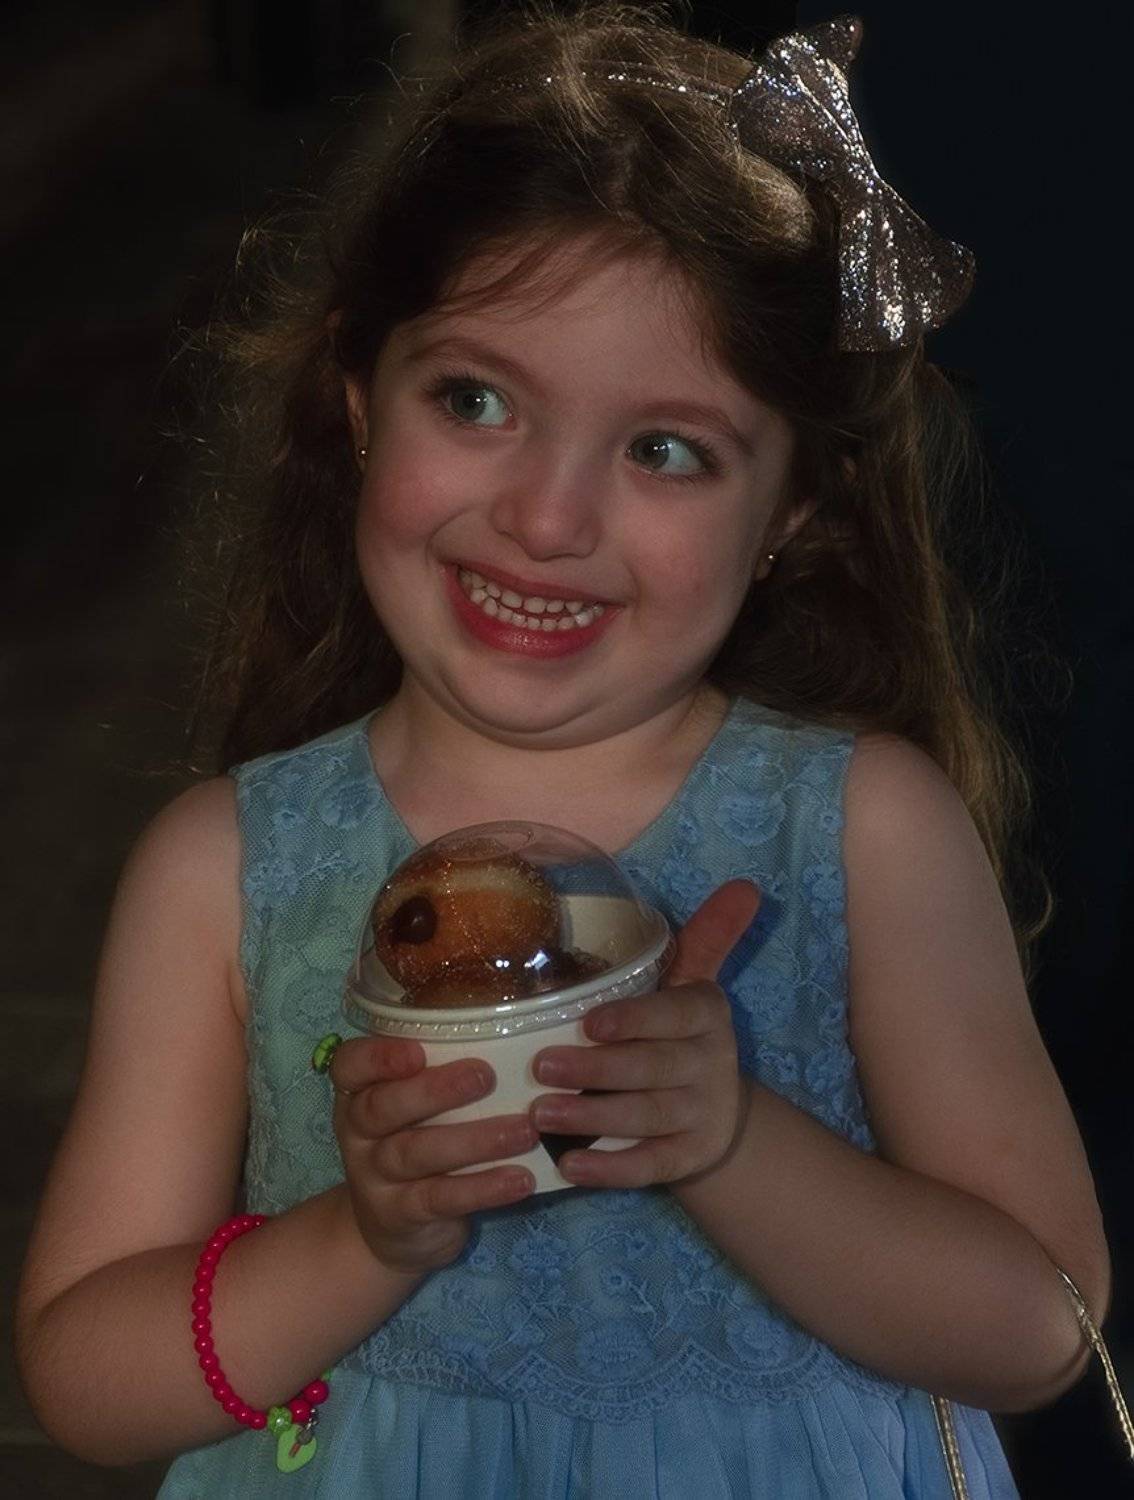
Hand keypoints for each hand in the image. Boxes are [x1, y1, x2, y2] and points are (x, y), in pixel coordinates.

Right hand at [330, 1037, 536, 1273]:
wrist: (393, 1231)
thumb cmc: (416, 1141)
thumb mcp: (415, 1108)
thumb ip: (441, 1072)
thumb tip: (513, 1037)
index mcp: (359, 1093)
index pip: (350, 1065)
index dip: (379, 1056)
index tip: (419, 1051)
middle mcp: (358, 1133)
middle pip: (382, 1107)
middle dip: (434, 1090)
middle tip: (485, 1076)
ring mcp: (374, 1177)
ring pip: (416, 1153)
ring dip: (474, 1140)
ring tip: (523, 1131)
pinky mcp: (399, 1216)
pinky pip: (440, 1199)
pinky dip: (482, 1188)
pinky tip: (519, 1179)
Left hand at [529, 880, 759, 1188]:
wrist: (716, 1110)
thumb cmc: (680, 1032)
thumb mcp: (692, 985)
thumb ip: (708, 937)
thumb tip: (745, 884)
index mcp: (706, 1015)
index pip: (675, 1014)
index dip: (634, 1020)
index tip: (588, 1023)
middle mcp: (711, 1066)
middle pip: (652, 1069)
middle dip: (596, 1071)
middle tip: (540, 1067)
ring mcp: (701, 1116)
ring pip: (646, 1119)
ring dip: (592, 1118)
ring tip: (540, 1115)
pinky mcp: (688, 1159)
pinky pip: (649, 1167)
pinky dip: (610, 1168)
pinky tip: (569, 1165)